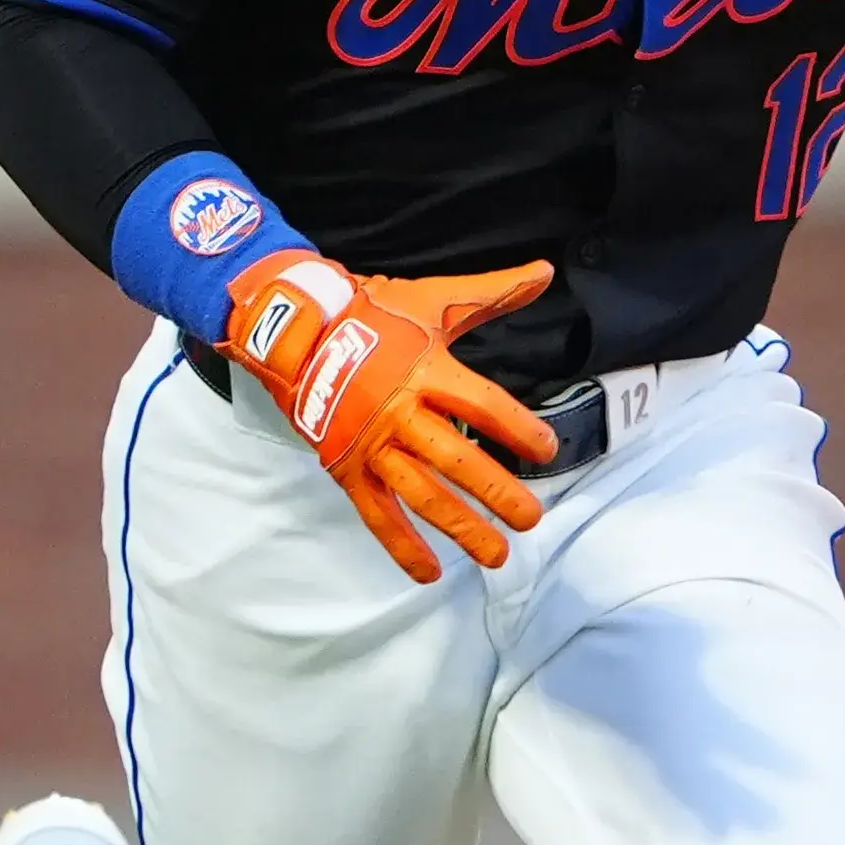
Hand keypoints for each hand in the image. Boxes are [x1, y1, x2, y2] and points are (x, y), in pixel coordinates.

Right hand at [220, 254, 559, 584]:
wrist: (296, 328)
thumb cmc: (371, 312)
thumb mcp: (434, 299)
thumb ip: (493, 293)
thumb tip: (546, 272)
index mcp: (428, 371)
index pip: (484, 406)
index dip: (519, 429)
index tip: (548, 450)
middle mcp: (402, 413)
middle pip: (458, 460)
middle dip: (498, 493)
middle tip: (532, 519)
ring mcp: (373, 444)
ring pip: (423, 495)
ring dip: (461, 528)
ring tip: (496, 555)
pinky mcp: (347, 466)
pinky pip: (377, 513)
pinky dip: (402, 546)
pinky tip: (430, 572)